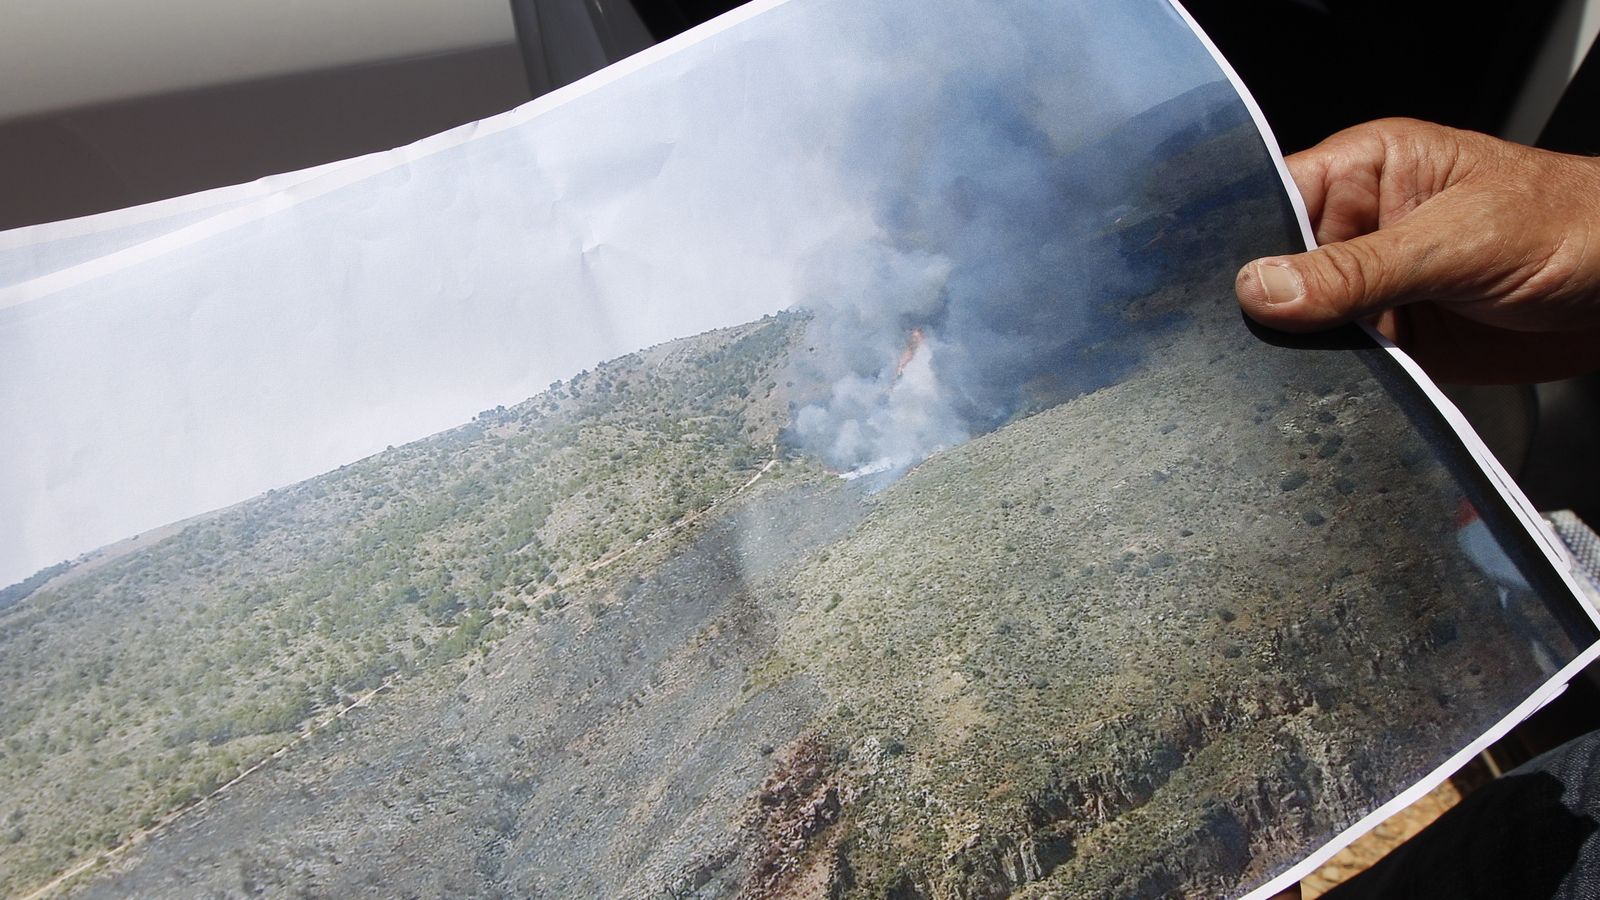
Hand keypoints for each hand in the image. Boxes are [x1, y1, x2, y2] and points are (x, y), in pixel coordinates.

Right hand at [1235, 118, 1599, 383]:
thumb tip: (1261, 288)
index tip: (1213, 293)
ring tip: (1281, 377)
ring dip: (1293, 355)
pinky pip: (1338, 367)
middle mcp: (1358, 228)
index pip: (1271, 199)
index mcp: (1365, 172)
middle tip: (1243, 345)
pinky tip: (1317, 398)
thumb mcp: (1458, 240)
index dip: (1237, 244)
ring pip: (1300, 326)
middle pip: (1274, 270)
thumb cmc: (1570, 228)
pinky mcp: (1390, 342)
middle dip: (1261, 310)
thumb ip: (1359, 268)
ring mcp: (1371, 289)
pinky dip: (1327, 387)